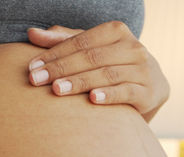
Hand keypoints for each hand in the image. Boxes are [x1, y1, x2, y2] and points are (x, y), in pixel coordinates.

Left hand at [26, 22, 169, 121]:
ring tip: (56, 90)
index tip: (32, 67)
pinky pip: (126, 92)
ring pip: (106, 74)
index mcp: (116, 31)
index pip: (81, 41)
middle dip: (61, 68)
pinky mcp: (148, 92)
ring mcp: (143, 69)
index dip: (55, 53)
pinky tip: (92, 99)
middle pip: (91, 57)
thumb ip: (64, 41)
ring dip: (79, 82)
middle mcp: (133, 47)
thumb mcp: (91, 49)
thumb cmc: (114, 64)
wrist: (152, 86)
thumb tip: (31, 33)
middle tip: (37, 80)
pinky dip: (109, 95)